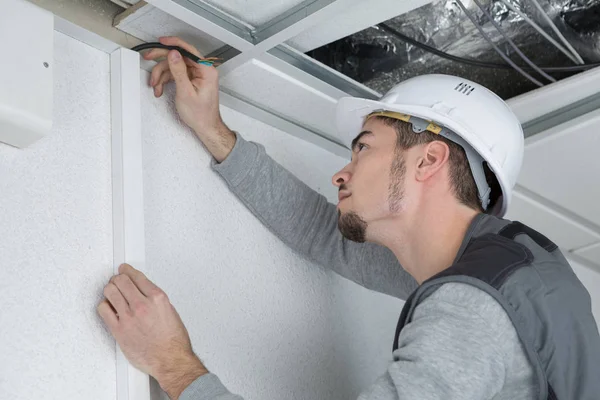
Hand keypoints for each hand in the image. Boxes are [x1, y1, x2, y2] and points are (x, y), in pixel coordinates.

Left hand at [98, 263, 207, 398]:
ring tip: (112, 292)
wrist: (170, 360)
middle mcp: (142, 305)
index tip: (124, 269)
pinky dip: (104, 305)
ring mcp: (129, 317)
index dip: (128, 270)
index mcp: (158, 298)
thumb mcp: (170, 311)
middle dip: (118, 279)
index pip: (137, 277)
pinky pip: (103, 309)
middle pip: (121, 281)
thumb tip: (143, 292)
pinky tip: (109, 307)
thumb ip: (155, 300)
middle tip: (117, 281)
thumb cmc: (173, 340)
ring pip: (110, 292)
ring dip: (110, 290)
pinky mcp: (118, 330)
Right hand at [143, 37, 235, 162]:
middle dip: (162, 61)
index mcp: (206, 71)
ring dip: (162, 75)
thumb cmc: (200, 114)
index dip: (173, 44)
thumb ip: (179, 71)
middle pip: (179, 57)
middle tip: (149, 58)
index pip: (188, 50)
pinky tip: (160, 88)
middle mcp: (203, 71)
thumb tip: (173, 54)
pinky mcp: (191, 80)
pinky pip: (176, 75)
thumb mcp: (186, 92)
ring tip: (156, 86)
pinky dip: (166, 80)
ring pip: (174, 67)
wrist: (205, 127)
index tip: (161, 41)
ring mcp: (197, 75)